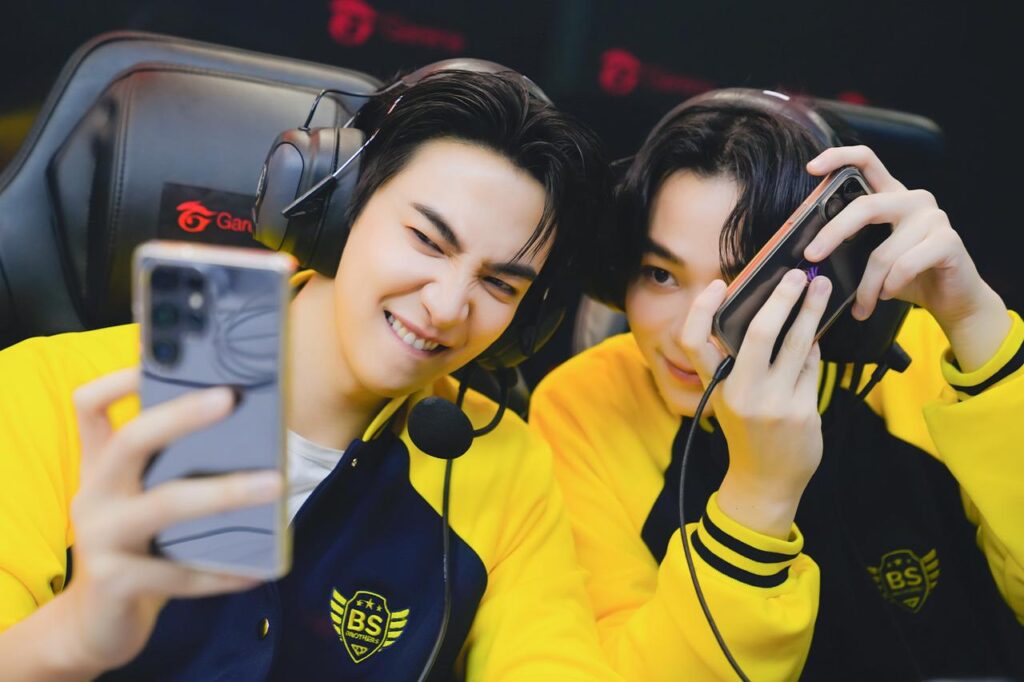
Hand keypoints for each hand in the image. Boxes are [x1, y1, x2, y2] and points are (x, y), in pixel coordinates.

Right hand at [62, 368, 282, 674]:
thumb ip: (175, 466)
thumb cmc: (140, 544)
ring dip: (227, 491)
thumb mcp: (144, 498)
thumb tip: (253, 426)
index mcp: (100, 465)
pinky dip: (223, 570)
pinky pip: (180, 574)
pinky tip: (257, 568)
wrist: (97, 621)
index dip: (119, 378)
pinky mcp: (117, 583)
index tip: (160, 355)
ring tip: (276, 484)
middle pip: (132, 440)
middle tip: (231, 398)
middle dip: (181, 416)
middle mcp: (94, 493)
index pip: (90, 406)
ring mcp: (101, 538)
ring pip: (166, 505)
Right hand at [678, 270, 831, 537]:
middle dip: (780, 298)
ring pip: (796, 343)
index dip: (701, 310)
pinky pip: (812, 366)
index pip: (694, 342)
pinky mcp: (802, 410)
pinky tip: (817, 336)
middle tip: (794, 275)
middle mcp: (741, 392)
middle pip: (758, 333)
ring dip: (810, 310)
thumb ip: (739, 363)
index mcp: (716, 386)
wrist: (765, 482)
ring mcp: (774, 402)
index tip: (716, 284)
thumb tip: (768, 313)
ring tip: (822, 288)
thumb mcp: (731, 399)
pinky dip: (815, 348)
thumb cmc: (748, 432)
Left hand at [804, 145, 1009, 370]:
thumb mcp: (871, 255)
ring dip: (867, 286)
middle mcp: (913, 200)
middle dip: (832, 233)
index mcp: (891, 196)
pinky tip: (887, 295)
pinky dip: (890, 286)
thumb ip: (850, 242)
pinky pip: (904, 266)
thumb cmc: (906, 276)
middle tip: (812, 256)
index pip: (866, 160)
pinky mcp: (948, 240)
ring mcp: (933, 218)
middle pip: (865, 207)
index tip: (811, 168)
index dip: (838, 157)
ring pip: (883, 253)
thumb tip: (809, 252)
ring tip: (861, 305)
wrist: (951, 298)